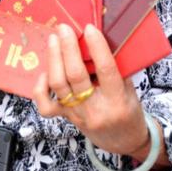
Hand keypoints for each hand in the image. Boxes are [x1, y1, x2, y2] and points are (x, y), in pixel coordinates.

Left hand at [33, 23, 149, 156]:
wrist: (123, 142)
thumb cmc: (128, 112)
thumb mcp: (130, 90)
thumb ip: (117, 68)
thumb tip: (98, 40)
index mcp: (117, 101)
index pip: (106, 70)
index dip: (97, 47)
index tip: (89, 28)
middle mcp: (95, 109)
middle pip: (76, 75)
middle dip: (68, 48)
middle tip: (64, 29)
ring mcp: (77, 114)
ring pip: (58, 85)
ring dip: (53, 59)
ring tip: (54, 39)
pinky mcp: (66, 117)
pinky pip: (45, 105)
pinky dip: (41, 87)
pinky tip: (45, 72)